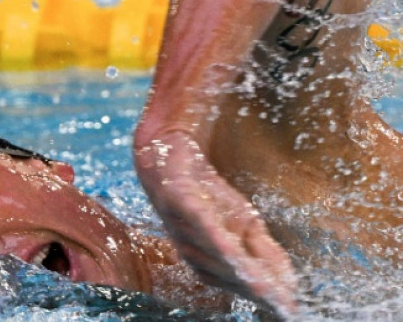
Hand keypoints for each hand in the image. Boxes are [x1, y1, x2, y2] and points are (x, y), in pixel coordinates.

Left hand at [134, 130, 297, 317]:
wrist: (171, 155)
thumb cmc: (207, 196)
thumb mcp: (244, 225)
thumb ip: (264, 253)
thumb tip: (291, 284)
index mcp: (209, 262)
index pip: (242, 285)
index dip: (266, 298)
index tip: (290, 312)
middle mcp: (193, 253)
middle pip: (230, 276)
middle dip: (257, 290)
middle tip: (285, 304)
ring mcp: (184, 229)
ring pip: (216, 256)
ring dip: (240, 273)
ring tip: (268, 289)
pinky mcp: (180, 201)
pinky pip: (199, 224)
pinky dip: (216, 239)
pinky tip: (232, 249)